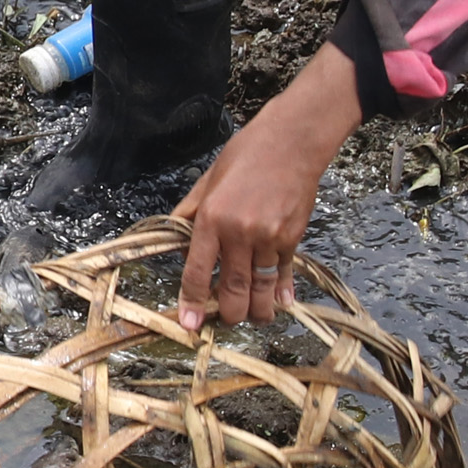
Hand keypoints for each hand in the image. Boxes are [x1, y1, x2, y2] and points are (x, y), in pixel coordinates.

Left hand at [169, 48, 364, 329]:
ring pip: (261, 290)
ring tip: (250, 319)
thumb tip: (175, 241)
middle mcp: (240, 233)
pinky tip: (278, 304)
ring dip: (256, 312)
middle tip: (223, 321)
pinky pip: (283, 274)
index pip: (198, 271)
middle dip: (227, 315)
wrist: (291, 142)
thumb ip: (190, 215)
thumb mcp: (207, 182)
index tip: (189, 324)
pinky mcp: (292, 238)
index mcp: (212, 219)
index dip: (193, 302)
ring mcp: (270, 238)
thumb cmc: (245, 156)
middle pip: (233, 290)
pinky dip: (280, 293)